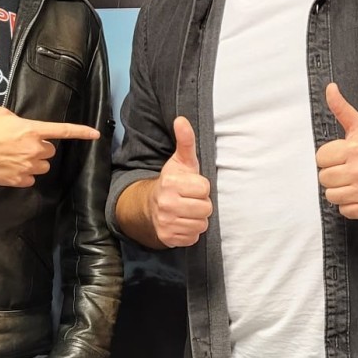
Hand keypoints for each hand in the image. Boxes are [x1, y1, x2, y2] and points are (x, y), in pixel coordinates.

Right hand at [0, 107, 99, 186]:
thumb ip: (18, 120)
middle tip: (21, 145)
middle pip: (50, 151)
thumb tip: (20, 125)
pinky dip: (23, 175)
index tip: (96, 134)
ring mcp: (26, 166)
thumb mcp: (1, 114)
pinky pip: (30, 179)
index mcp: (31, 130)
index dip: (81, 132)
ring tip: (14, 157)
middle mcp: (33, 149)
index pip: (62, 130)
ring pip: (42, 167)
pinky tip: (9, 168)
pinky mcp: (17, 180)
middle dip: (40, 149)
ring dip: (33, 163)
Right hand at [149, 117, 212, 245]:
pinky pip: (193, 237)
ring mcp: (166, 223)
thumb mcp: (181, 161)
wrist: (150, 205)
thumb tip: (181, 119)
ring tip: (187, 210)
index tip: (191, 186)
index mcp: (170, 183)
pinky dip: (190, 231)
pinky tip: (182, 222)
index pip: (205, 188)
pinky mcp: (167, 238)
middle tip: (190, 199)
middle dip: (201, 204)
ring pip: (201, 224)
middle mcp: (166, 204)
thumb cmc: (173, 182)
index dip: (201, 187)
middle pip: (206, 208)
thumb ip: (185, 141)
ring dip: (197, 218)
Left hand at [316, 83, 357, 217]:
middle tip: (347, 170)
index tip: (341, 156)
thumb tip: (330, 88)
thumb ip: (342, 109)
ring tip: (352, 182)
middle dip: (333, 174)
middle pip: (324, 178)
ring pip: (331, 196)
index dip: (328, 157)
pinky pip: (343, 210)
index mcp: (356, 149)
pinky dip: (349, 204)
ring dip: (339, 190)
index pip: (320, 158)